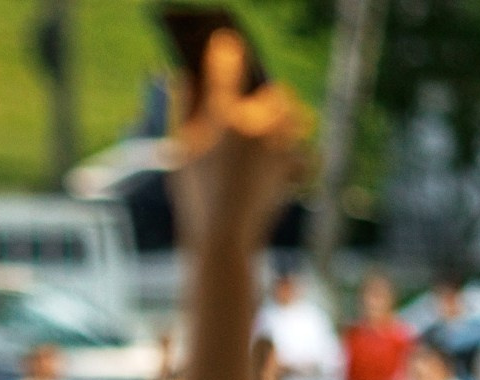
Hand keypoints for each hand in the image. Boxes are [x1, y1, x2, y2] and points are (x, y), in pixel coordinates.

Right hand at [168, 30, 311, 252]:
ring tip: (266, 124)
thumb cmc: (195, 198)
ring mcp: (281, 144)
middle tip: (249, 94)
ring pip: (287, 114)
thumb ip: (183, 111)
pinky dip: (290, 146)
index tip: (224, 39)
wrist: (225, 240)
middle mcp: (258, 124)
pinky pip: (298, 144)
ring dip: (278, 117)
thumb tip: (182, 77)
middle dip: (258, 95)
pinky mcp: (295, 164)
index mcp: (224, 118)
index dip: (224, 51)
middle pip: (267, 92)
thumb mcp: (180, 155)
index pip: (226, 68)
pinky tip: (279, 151)